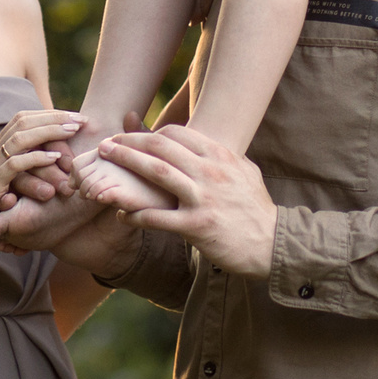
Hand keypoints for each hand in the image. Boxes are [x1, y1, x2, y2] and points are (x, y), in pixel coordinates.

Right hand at [0, 110, 80, 261]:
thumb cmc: (0, 215)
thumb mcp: (18, 186)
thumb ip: (31, 169)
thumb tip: (61, 155)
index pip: (23, 119)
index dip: (49, 115)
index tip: (76, 116)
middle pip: (22, 122)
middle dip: (53, 118)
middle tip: (80, 119)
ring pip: (20, 139)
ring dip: (49, 132)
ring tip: (72, 132)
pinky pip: (14, 164)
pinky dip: (36, 158)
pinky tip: (55, 158)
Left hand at [92, 125, 277, 278]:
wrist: (273, 244)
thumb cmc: (256, 208)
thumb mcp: (245, 171)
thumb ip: (222, 155)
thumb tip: (204, 141)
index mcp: (220, 155)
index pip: (177, 133)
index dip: (150, 134)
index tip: (132, 138)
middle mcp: (210, 172)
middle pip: (160, 147)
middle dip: (129, 142)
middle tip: (106, 144)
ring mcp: (202, 198)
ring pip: (155, 173)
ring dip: (126, 165)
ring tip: (104, 163)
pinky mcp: (196, 226)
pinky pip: (156, 216)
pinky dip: (135, 213)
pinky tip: (121, 213)